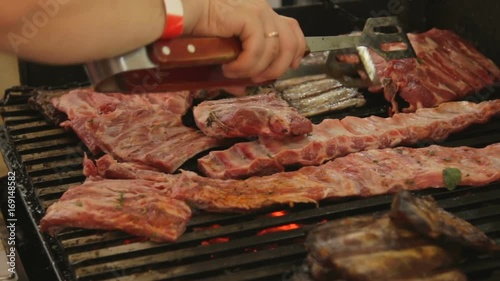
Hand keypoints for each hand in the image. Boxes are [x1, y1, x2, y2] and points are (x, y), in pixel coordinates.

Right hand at [182, 0, 305, 82]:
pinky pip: (257, 49)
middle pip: (291, 42)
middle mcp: (264, 10)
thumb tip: (241, 88)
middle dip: (277, 68)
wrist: (182, 14)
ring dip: (255, 69)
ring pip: (275, 50)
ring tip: (234, 73)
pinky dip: (245, 65)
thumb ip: (238, 67)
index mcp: (262, 13)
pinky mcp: (249, 17)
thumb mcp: (226, 50)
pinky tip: (229, 67)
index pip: (292, 29)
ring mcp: (258, 12)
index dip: (297, 50)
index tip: (290, 66)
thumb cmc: (199, 28)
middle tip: (257, 78)